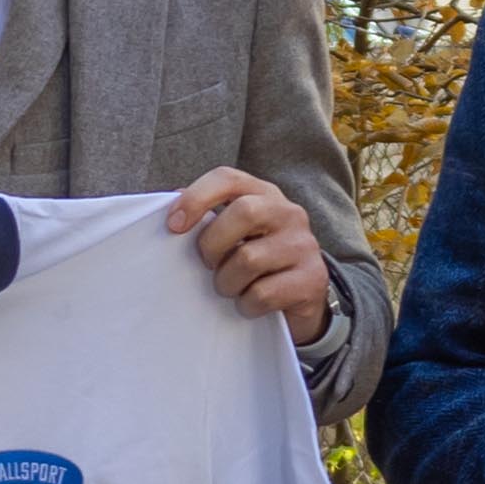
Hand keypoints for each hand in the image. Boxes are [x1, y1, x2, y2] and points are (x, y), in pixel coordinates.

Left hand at [166, 168, 331, 340]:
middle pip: (244, 212)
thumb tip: (171, 203)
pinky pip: (263, 293)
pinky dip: (246, 305)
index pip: (228, 179)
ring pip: (249, 259)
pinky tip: (249, 304)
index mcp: (264, 194)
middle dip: (213, 244)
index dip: (197, 197)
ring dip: (227, 282)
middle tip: (207, 264)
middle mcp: (289, 213)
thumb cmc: (256, 262)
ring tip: (230, 287)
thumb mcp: (233, 234)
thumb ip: (206, 217)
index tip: (173, 225)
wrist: (300, 299)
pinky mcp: (312, 279)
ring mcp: (304, 245)